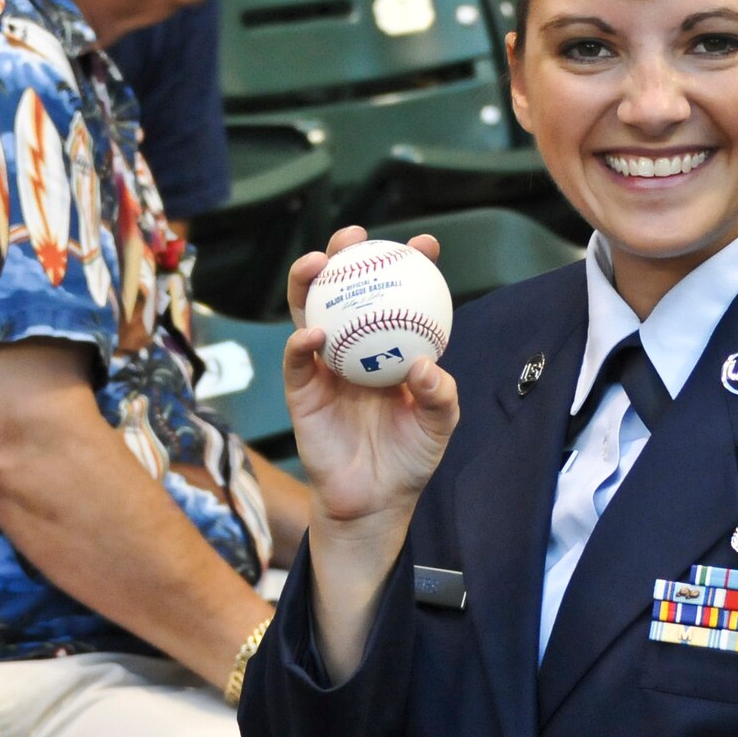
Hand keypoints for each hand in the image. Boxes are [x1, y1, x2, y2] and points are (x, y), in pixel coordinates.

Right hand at [283, 226, 460, 538]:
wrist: (374, 500)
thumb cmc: (410, 457)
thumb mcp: (439, 425)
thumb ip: (439, 395)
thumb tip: (425, 365)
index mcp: (391, 344)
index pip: (398, 295)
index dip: (409, 264)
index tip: (424, 244)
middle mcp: (355, 345)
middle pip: (345, 288)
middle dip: (346, 253)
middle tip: (355, 236)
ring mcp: (325, 365)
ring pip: (309, 311)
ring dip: (308, 282)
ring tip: (319, 263)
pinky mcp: (301, 390)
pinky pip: (297, 360)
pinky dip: (302, 341)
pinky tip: (314, 331)